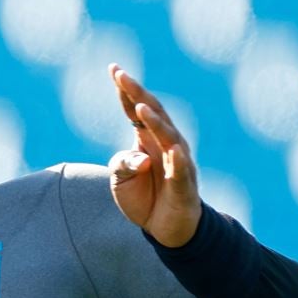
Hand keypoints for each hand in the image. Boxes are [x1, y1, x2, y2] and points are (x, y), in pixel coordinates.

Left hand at [106, 64, 201, 247]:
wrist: (166, 229)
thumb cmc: (144, 197)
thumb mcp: (120, 178)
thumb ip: (122, 163)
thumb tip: (140, 159)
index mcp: (146, 139)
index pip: (135, 109)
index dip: (125, 90)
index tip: (114, 68)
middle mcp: (164, 144)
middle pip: (152, 113)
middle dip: (137, 94)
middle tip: (122, 75)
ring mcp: (176, 161)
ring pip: (167, 136)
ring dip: (155, 121)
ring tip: (140, 106)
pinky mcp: (183, 184)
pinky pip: (182, 169)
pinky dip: (178, 158)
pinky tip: (173, 148)